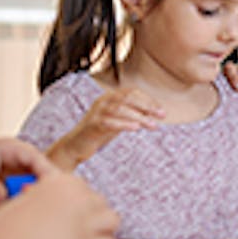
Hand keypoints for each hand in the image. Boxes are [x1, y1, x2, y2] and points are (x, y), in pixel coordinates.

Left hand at [0, 138, 57, 203]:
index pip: (35, 158)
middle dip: (47, 183)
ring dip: (39, 190)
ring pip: (36, 177)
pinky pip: (28, 184)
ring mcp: (16, 165)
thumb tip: (3, 196)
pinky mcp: (14, 176)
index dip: (47, 172)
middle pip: (40, 167)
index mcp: (9, 147)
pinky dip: (30, 194)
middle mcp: (16, 154)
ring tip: (46, 207)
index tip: (55, 188)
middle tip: (57, 201)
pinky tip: (33, 208)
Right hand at [0, 167, 118, 238]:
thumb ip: (41, 200)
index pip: (82, 188)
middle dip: (94, 215)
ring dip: (106, 230)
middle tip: (85, 229)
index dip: (80, 203)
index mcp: (62, 181)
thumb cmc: (8, 227)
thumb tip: (44, 207)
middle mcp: (78, 196)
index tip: (75, 214)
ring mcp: (86, 218)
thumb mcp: (23, 202)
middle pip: (100, 201)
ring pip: (112, 219)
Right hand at [48, 86, 165, 170]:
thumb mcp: (119, 120)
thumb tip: (155, 112)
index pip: (132, 92)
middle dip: (147, 106)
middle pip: (128, 98)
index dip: (148, 100)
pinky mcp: (92, 125)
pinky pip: (110, 122)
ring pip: (121, 109)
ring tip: (153, 125)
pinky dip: (124, 124)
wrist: (75, 146)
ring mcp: (96, 112)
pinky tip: (136, 128)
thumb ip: (133, 114)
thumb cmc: (99, 133)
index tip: (161, 111)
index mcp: (109, 97)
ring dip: (140, 117)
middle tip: (162, 115)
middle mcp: (103, 101)